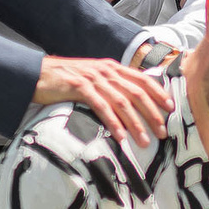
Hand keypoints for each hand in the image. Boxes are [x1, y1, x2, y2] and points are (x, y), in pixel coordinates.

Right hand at [33, 57, 174, 143]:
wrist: (38, 73)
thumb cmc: (66, 80)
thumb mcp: (93, 78)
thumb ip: (111, 85)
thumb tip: (131, 102)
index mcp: (112, 68)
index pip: (142, 79)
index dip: (158, 93)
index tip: (171, 108)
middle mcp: (106, 71)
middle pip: (136, 93)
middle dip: (152, 114)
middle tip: (162, 132)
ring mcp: (93, 78)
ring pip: (122, 102)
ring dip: (136, 123)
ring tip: (145, 141)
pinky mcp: (79, 87)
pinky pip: (101, 107)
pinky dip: (113, 122)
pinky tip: (121, 136)